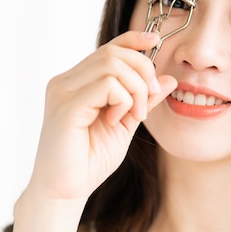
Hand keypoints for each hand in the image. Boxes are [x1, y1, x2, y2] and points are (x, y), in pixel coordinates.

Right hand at [26, 31, 176, 202]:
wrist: (64, 192)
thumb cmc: (90, 160)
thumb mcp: (126, 123)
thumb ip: (144, 100)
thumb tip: (168, 79)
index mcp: (78, 82)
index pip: (108, 48)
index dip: (133, 39)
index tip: (156, 41)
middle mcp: (66, 81)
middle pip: (114, 53)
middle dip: (143, 72)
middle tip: (151, 100)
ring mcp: (62, 91)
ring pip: (112, 65)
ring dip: (135, 89)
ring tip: (134, 116)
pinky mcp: (66, 105)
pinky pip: (106, 84)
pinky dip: (122, 100)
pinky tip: (116, 121)